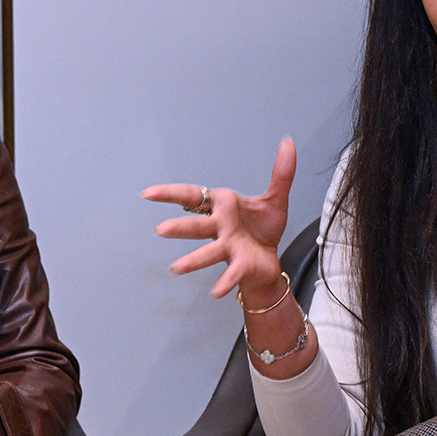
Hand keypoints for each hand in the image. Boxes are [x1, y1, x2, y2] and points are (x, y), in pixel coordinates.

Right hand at [144, 137, 296, 300]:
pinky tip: (216, 292)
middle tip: (160, 230)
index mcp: (222, 207)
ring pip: (208, 252)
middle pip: (196, 226)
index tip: (148, 193)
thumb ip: (281, 173)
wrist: (270, 259)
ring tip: (176, 268)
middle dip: (179, 227)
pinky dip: (224, 283)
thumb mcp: (275, 198)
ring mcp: (228, 247)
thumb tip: (288, 143)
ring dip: (193, 260)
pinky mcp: (240, 264)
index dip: (169, 194)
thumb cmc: (262, 228)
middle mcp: (220, 227)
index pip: (192, 197)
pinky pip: (232, 273)